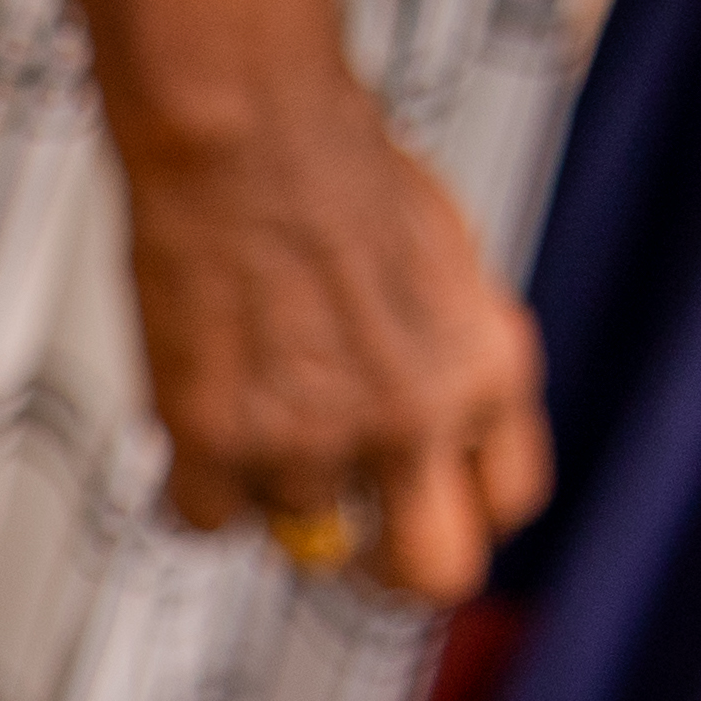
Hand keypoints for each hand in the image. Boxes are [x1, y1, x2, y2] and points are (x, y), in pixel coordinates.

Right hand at [118, 74, 548, 602]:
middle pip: (428, 573)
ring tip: (243, 388)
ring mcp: (314, 440)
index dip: (457, 503)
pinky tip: (193, 413)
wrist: (245, 126)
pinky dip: (192, 483)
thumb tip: (432, 433)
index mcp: (486, 372)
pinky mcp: (218, 441)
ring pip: (292, 530)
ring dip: (266, 481)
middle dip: (383, 566)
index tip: (417, 491)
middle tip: (342, 537)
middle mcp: (413, 421)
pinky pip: (205, 519)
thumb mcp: (447, 264)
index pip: (508, 503)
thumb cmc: (335, 167)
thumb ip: (449, 356)